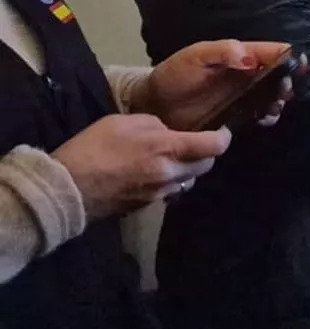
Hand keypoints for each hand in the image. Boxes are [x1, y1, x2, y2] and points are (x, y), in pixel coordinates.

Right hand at [53, 114, 231, 222]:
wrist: (65, 188)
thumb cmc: (94, 148)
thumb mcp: (125, 121)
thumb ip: (156, 125)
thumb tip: (169, 133)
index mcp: (167, 150)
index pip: (213, 147)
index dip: (224, 137)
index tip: (222, 130)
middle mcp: (169, 175)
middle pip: (206, 166)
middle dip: (206, 154)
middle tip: (196, 142)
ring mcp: (158, 194)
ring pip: (189, 181)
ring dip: (188, 170)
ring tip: (174, 159)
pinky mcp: (145, 207)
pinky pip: (170, 192)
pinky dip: (170, 182)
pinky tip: (155, 173)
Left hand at [140, 40, 295, 131]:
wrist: (154, 103)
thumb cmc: (175, 74)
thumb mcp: (195, 57)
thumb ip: (222, 52)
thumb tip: (251, 58)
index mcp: (241, 56)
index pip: (272, 52)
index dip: (289, 56)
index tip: (300, 64)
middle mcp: (248, 75)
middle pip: (279, 75)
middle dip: (288, 81)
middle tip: (284, 90)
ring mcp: (244, 97)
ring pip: (273, 96)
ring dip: (280, 100)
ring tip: (274, 106)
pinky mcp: (237, 116)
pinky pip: (260, 115)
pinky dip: (267, 116)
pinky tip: (264, 118)